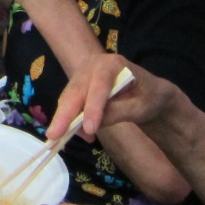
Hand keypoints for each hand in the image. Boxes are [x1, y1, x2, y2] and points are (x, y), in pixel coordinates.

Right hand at [48, 54, 175, 142]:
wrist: (149, 91)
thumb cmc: (149, 97)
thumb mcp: (141, 106)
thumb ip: (118, 112)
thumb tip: (93, 124)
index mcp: (112, 64)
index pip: (99, 85)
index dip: (93, 107)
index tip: (89, 128)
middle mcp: (93, 65)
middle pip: (76, 90)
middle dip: (64, 114)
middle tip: (54, 135)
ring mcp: (83, 75)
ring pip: (68, 98)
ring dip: (65, 120)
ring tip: (64, 139)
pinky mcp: (79, 87)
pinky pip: (70, 103)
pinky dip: (70, 120)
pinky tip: (83, 135)